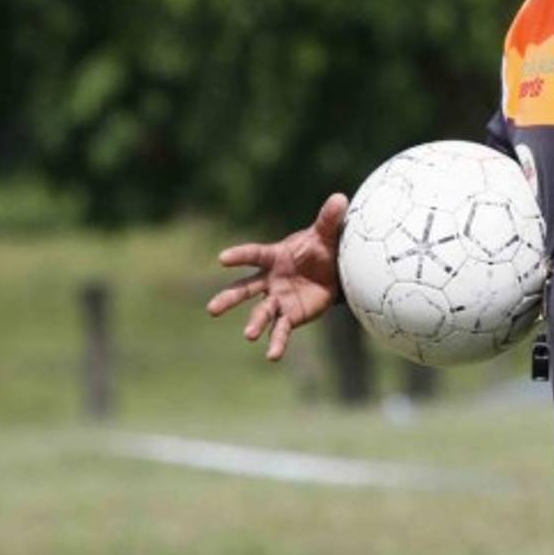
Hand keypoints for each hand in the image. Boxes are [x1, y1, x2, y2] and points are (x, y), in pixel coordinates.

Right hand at [207, 193, 348, 360]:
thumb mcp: (327, 235)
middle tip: (212, 309)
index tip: (222, 258)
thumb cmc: (323, 249)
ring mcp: (277, 299)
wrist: (335, 271)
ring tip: (249, 335)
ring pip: (260, 313)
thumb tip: (340, 198)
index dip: (239, 256)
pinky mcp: (290, 315)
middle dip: (229, 299)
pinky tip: (272, 356)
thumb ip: (329, 219)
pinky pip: (281, 330)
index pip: (254, 255)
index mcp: (275, 256)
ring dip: (254, 323)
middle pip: (244, 289)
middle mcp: (270, 279)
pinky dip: (277, 343)